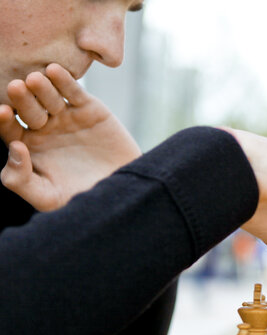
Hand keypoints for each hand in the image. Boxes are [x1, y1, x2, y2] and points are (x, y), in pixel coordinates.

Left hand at [0, 64, 139, 210]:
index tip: (4, 113)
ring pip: (48, 97)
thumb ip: (20, 179)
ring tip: (35, 80)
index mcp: (28, 148)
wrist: (123, 190)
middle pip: (27, 109)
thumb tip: (14, 147)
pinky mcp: (89, 109)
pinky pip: (74, 92)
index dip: (4, 121)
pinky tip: (54, 71)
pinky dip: (65, 81)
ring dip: (40, 87)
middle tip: (16, 87)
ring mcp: (66, 117)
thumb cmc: (82, 198)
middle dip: (22, 99)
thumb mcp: (46, 197)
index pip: (9, 130)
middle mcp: (44, 129)